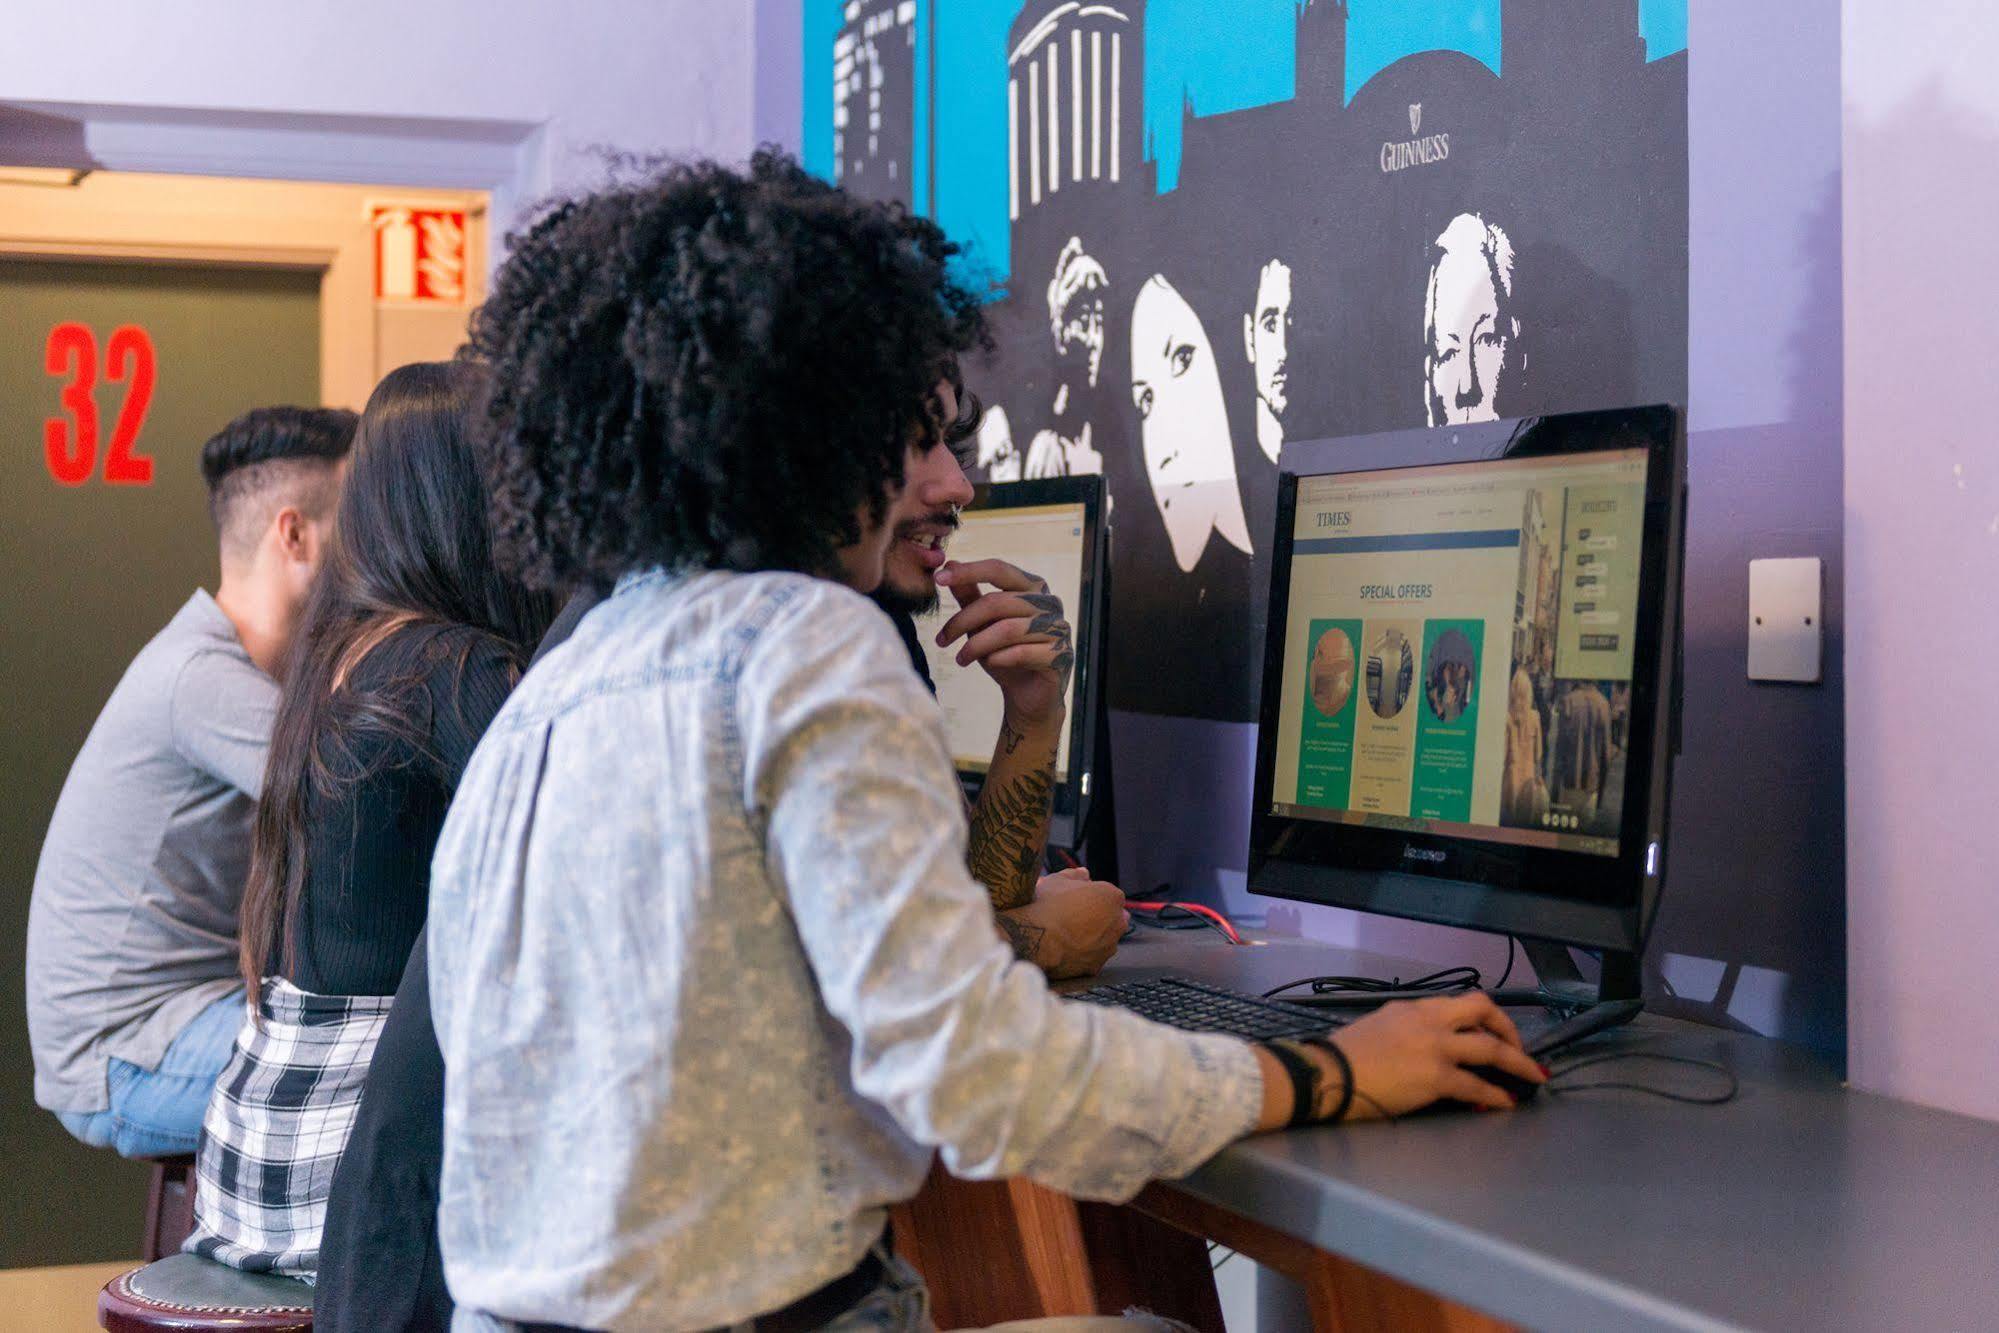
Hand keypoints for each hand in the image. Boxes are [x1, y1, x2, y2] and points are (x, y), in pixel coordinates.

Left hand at [933, 558, 1072, 726]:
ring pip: (1007, 629)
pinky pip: (1022, 653)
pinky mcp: (1059, 655)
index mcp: (1032, 586)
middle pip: (997, 602)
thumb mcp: (982, 623)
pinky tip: (990, 664)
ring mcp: (1058, 628)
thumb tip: (950, 564)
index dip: (969, 572)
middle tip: (941, 640)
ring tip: (961, 659)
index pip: (999, 569)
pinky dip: (999, 659)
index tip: (938, 579)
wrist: (1028, 696)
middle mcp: (1050, 602)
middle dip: (963, 621)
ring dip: (976, 645)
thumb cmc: (1006, 653)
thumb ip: (970, 594)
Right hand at [997, 868, 1127, 980]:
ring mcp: (1108, 946)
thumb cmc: (1046, 905)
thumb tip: (1083, 874)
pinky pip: (1093, 957)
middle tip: (1075, 915)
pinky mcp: (1096, 966)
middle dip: (1099, 915)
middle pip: (1112, 917)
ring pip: (1105, 939)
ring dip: (1094, 936)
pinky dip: (1084, 954)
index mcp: (1111, 897)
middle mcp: (1117, 923)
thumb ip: (1075, 875)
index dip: (1092, 895)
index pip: (1108, 893)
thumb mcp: (1057, 880)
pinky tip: (1066, 949)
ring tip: (1068, 933)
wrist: (1035, 937)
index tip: (1078, 897)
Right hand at [1319, 993, 1546, 1118]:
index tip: (1494, 1032)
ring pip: (1490, 1048)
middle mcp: (1429, 1020)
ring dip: (1518, 1062)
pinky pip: (1477, 1085)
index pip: (1459, 1004)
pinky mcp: (1436, 1077)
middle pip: (1483, 1010)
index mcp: (1413, 1007)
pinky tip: (1506, 1103)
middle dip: (1509, 1029)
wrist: (1328, 1075)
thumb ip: (1406, 1029)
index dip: (1484, 1019)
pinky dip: (1496, 1095)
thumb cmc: (1344, 1056)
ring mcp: (1435, 1047)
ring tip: (1533, 1075)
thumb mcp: (1379, 1027)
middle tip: (1521, 1049)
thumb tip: (1425, 1046)